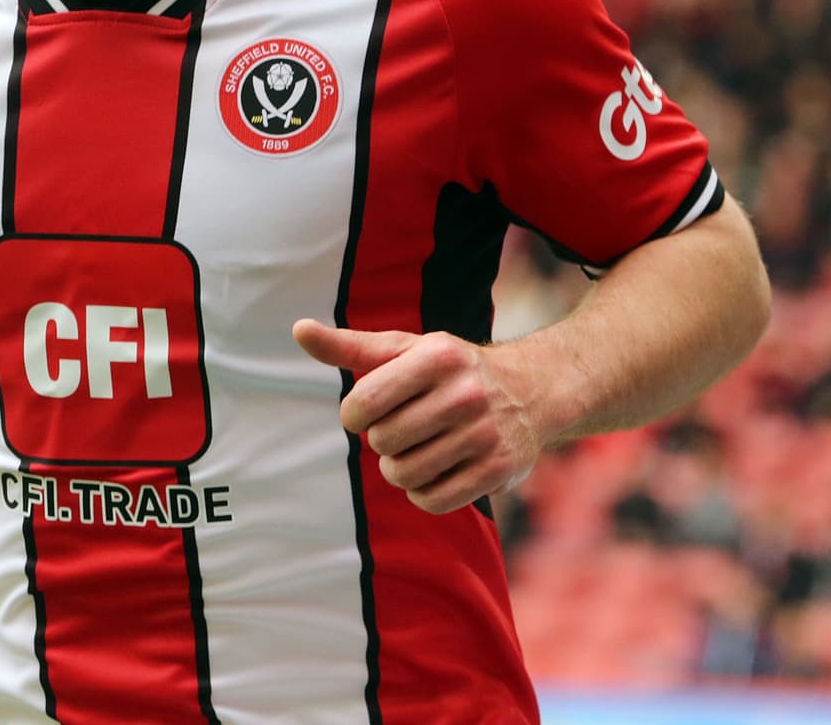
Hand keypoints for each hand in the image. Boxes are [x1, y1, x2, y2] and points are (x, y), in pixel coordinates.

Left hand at [292, 322, 543, 514]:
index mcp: (436, 357)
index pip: (363, 404)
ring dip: (399, 468)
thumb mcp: (405, 350)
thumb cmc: (451, 369)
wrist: (532, 391)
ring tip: (416, 450)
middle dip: (382, 440)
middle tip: (401, 429)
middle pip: (382, 442)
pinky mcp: (497, 470)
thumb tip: (298, 329)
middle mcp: (465, 394)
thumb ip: (349, 346)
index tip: (367, 412)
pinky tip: (434, 471)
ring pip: (404, 474)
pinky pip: (432, 500)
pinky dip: (422, 492)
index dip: (354, 416)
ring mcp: (484, 434)